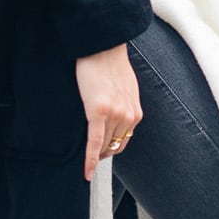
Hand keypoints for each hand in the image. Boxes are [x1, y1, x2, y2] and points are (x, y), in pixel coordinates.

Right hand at [76, 44, 142, 180]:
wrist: (103, 47)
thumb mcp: (125, 89)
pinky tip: (86, 172)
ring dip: (94, 156)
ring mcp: (114, 115)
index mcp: (135, 112)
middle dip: (101, 154)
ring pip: (102, 146)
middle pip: (113, 146)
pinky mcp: (98, 112)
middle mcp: (128, 116)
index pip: (123, 141)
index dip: (111, 149)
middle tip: (89, 159)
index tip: (102, 155)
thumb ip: (122, 107)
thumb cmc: (110, 64)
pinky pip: (94, 142)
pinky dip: (89, 159)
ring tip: (84, 161)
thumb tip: (114, 118)